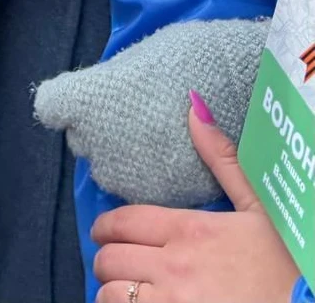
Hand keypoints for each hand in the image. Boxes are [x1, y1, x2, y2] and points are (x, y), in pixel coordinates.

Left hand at [92, 95, 299, 302]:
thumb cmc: (287, 263)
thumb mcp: (259, 208)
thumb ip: (222, 160)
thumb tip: (194, 107)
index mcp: (190, 230)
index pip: (123, 221)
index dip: (105, 227)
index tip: (103, 231)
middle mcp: (174, 266)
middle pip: (109, 258)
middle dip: (107, 258)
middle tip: (116, 261)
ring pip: (112, 294)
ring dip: (112, 291)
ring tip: (123, 290)